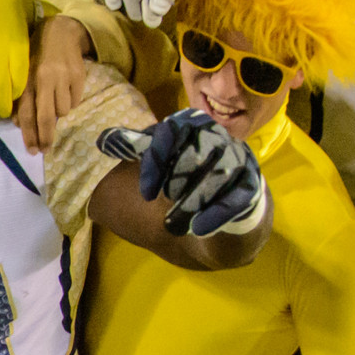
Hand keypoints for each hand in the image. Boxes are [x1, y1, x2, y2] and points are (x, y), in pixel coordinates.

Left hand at [18, 15, 90, 153]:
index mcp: (28, 81)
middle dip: (46, 138)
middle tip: (45, 150)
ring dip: (58, 114)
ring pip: (63, 111)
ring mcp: (63, 78)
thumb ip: (21, 98)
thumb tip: (18, 123)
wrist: (60, 32)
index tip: (32, 150)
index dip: (29, 135)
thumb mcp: (22, 74)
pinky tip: (65, 92)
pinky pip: (75, 101)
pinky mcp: (79, 76)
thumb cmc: (36, 56)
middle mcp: (45, 80)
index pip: (28, 114)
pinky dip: (70, 102)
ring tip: (55, 102)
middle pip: (46, 118)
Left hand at [97, 108, 266, 235]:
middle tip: (162, 202)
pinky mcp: (253, 186)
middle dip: (174, 183)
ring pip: (214, 178)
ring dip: (190, 203)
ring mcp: (239, 162)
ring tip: (173, 224)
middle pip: (194, 156)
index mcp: (196, 126)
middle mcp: (220, 140)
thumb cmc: (188, 171)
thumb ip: (136, 147)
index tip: (143, 193)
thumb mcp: (162, 157)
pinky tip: (198, 229)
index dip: (156, 160)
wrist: (230, 196)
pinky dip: (215, 215)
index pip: (174, 131)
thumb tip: (102, 141)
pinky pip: (236, 199)